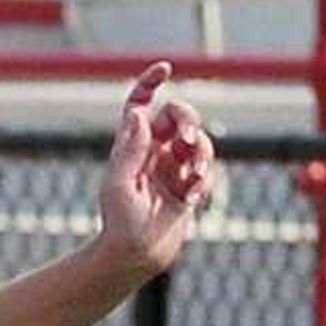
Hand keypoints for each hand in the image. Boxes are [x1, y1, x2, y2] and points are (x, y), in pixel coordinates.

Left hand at [96, 62, 213, 281]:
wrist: (136, 256)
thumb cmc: (119, 224)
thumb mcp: (119, 185)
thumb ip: (130, 150)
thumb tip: (138, 113)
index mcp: (131, 146)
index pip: (140, 104)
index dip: (150, 83)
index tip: (165, 68)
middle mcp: (152, 151)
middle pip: (180, 116)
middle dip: (190, 121)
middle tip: (188, 141)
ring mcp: (173, 166)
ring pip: (199, 141)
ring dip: (202, 154)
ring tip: (194, 179)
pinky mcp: (188, 184)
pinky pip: (206, 169)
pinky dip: (205, 179)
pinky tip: (194, 197)